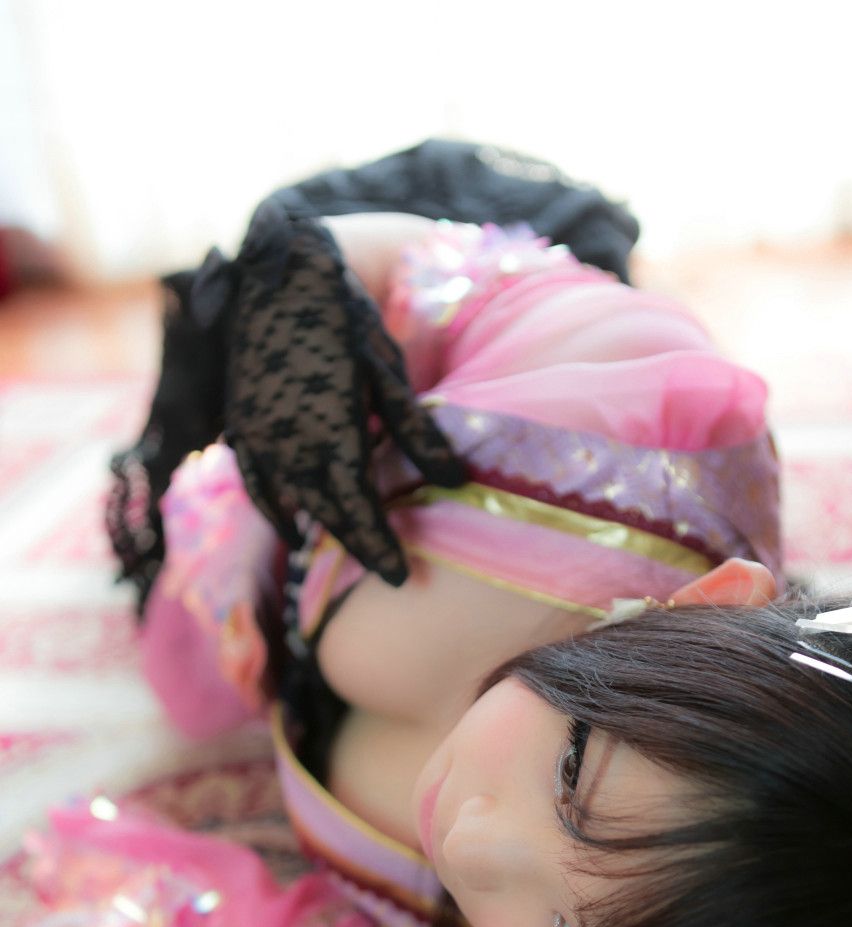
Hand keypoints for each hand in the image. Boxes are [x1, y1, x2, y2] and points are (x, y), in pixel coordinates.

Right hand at [225, 205, 466, 586]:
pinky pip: (255, 480)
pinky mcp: (240, 422)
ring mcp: (257, 437)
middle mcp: (287, 446)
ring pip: (288, 502)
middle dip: (354, 544)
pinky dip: (272, 506)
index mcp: (328, 438)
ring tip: (340, 551)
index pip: (356, 512)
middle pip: (324, 514)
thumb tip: (456, 481)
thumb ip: (416, 431)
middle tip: (384, 572)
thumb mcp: (387, 370)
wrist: (279, 269)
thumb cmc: (344, 316)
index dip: (377, 548)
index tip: (400, 577)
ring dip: (315, 528)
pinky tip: (287, 520)